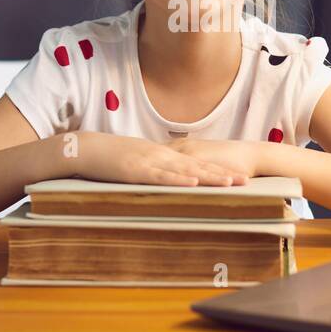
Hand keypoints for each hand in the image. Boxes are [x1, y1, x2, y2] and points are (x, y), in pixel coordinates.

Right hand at [69, 132, 246, 186]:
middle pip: (197, 166)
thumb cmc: (108, 157)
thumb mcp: (135, 163)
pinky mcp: (136, 170)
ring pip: (185, 170)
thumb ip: (151, 171)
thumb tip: (165, 182)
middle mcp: (161, 156)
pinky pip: (161, 176)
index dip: (217, 170)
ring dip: (208, 177)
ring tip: (230, 184)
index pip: (196, 164)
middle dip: (222, 174)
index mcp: (162, 155)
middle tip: (245, 181)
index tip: (237, 177)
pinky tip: (193, 184)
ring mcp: (150, 162)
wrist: (85, 148)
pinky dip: (178, 180)